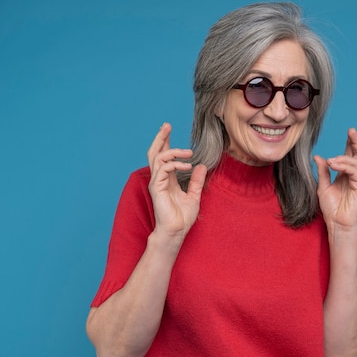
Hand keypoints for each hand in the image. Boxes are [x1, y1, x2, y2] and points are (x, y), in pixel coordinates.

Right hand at [147, 123, 206, 238]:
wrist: (176, 231)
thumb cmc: (182, 217)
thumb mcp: (194, 195)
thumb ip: (196, 181)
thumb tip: (201, 166)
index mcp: (167, 179)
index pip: (164, 155)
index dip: (165, 141)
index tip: (169, 129)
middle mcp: (160, 178)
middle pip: (155, 152)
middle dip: (160, 138)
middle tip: (167, 125)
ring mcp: (157, 182)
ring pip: (158, 158)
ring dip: (173, 150)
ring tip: (188, 152)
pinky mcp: (157, 188)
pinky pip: (162, 169)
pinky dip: (175, 164)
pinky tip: (187, 166)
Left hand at [314, 128, 356, 231]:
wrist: (336, 223)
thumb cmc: (331, 208)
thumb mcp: (322, 186)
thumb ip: (323, 171)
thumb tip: (318, 156)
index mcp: (345, 174)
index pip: (349, 155)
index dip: (349, 143)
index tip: (348, 132)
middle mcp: (353, 175)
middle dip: (355, 142)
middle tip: (351, 131)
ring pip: (355, 161)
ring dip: (342, 158)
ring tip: (330, 161)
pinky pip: (355, 171)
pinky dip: (344, 166)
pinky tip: (334, 165)